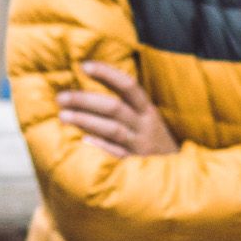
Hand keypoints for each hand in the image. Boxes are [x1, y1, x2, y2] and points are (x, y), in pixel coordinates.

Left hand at [56, 61, 174, 157]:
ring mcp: (140, 146)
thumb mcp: (146, 121)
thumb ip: (125, 107)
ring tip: (63, 116)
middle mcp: (145, 125)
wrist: (180, 175)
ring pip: (112, 129)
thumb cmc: (155, 143)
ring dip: (86, 121)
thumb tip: (89, 93)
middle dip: (85, 100)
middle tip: (61, 98)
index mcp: (147, 110)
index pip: (128, 85)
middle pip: (114, 107)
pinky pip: (117, 154)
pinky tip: (83, 141)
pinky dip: (102, 146)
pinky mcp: (136, 165)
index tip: (84, 66)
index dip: (107, 74)